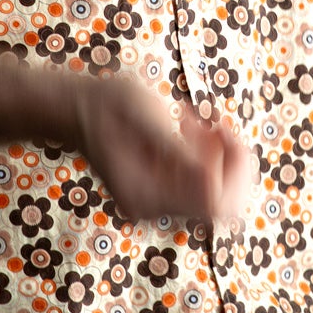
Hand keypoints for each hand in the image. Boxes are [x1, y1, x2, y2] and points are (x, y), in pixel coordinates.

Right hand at [72, 77, 254, 227]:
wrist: (81, 110)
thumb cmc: (108, 104)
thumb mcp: (144, 115)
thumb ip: (174, 150)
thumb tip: (209, 179)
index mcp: (143, 193)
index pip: (213, 202)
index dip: (231, 168)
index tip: (221, 128)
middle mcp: (150, 208)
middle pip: (221, 205)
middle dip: (231, 165)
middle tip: (218, 126)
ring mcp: (156, 204)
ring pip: (216, 196)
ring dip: (219, 157)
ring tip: (197, 123)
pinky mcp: (160, 195)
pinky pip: (201, 187)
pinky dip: (207, 157)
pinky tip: (190, 129)